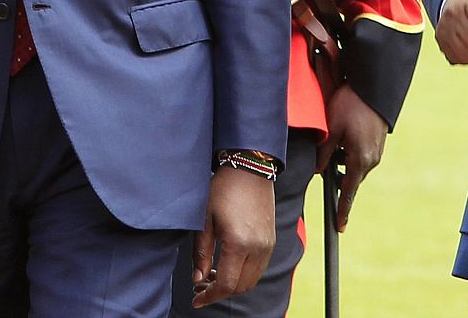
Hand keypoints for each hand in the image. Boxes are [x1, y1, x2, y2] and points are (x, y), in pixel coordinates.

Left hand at [190, 166, 274, 307]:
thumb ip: (201, 253)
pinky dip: (243, 274)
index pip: (226, 285)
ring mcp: (268, 245)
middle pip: (241, 287)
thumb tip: (198, 279)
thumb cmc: (224, 190)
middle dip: (220, 292)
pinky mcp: (271, 240)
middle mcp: (258, 248)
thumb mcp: (205, 220)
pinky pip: (258, 268)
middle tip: (201, 286)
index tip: (196, 298)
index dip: (209, 296)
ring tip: (213, 275)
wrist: (250, 168)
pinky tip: (228, 264)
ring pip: (251, 280)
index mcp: (239, 243)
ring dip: (233, 284)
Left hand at [316, 85, 387, 231]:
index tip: (340, 227)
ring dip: (342, 161)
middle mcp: (371, 159)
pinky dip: (349, 153)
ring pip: (354, 166)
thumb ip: (324, 153)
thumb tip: (318, 171)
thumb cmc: (350, 106)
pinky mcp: (377, 143)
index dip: (343, 210)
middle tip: (324, 164)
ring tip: (332, 142)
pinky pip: (360, 156)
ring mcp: (376, 152)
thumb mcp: (332, 129)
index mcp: (359, 160)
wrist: (372, 88)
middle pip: (350, 178)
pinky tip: (342, 136)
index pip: (348, 191)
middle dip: (337, 176)